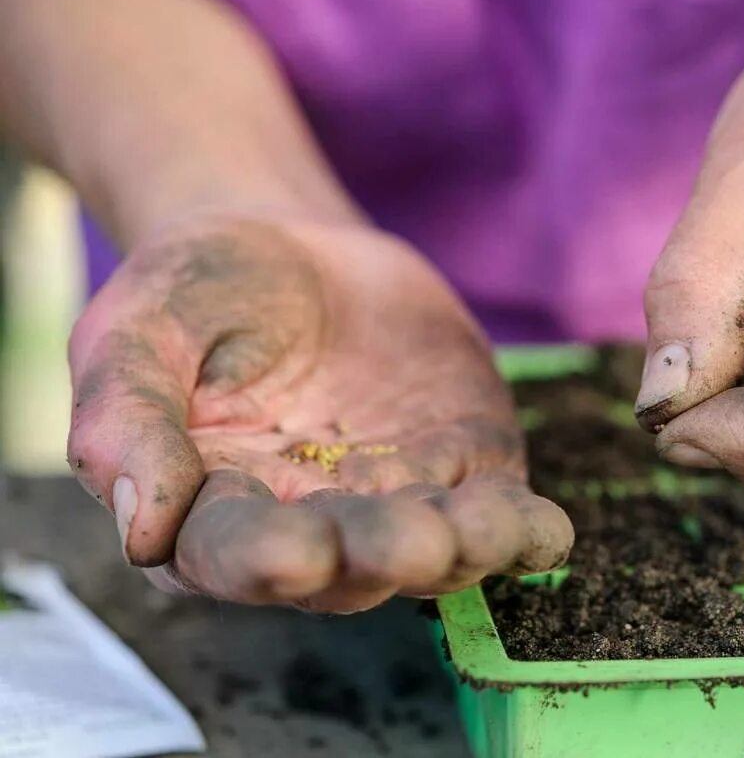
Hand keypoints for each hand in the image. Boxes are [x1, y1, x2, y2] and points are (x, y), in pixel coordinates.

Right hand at [68, 217, 571, 611]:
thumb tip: (139, 528)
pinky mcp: (463, 469)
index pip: (234, 556)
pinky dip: (522, 530)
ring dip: (462, 551)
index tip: (292, 552)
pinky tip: (545, 530)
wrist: (292, 247)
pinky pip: (497, 514)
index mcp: (213, 513)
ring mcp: (396, 503)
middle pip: (348, 569)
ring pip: (431, 555)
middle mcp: (310, 527)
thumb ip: (126, 419)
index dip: (262, 561)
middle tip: (411, 538)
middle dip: (381, 556)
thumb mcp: (136, 331)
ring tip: (483, 529)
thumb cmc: (197, 293)